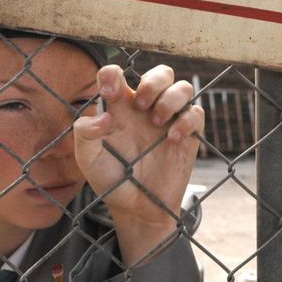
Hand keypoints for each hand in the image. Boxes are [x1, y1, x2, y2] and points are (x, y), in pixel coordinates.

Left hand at [72, 64, 202, 263]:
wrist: (137, 209)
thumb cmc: (111, 181)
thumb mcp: (88, 160)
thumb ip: (85, 134)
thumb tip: (104, 115)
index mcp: (119, 108)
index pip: (116, 74)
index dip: (112, 74)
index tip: (109, 93)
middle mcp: (146, 109)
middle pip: (161, 73)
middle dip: (153, 82)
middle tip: (141, 105)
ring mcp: (169, 120)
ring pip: (182, 87)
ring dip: (171, 98)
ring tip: (158, 121)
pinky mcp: (188, 135)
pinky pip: (197, 112)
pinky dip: (187, 120)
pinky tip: (172, 138)